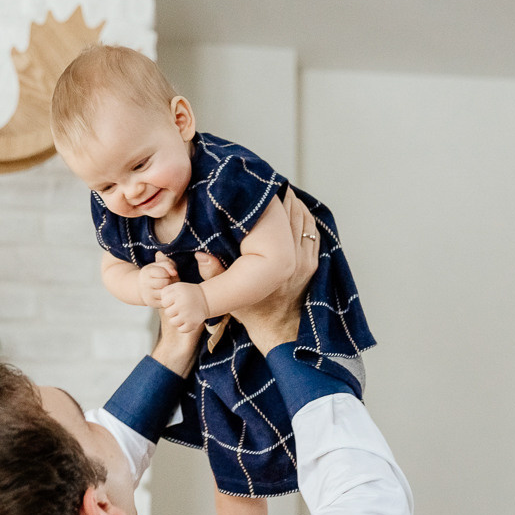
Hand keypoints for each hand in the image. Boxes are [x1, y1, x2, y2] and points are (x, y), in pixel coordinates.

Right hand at [138, 252, 178, 307]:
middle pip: (165, 282)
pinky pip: (166, 301)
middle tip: (168, 281)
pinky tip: (165, 293)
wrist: (142, 287)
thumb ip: (168, 264)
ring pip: (165, 292)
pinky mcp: (152, 304)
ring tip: (167, 286)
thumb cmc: (154, 274)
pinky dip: (168, 297)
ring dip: (169, 289)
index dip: (168, 273)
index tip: (166, 274)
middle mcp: (145, 284)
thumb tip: (175, 273)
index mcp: (146, 272)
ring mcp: (148, 295)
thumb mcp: (159, 265)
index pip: (162, 272)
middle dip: (169, 281)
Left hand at [161, 281, 209, 332]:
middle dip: (172, 311)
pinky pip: (181, 329)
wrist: (205, 299)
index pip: (164, 303)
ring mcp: (188, 315)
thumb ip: (165, 291)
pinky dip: (183, 326)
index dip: (168, 302)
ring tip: (183, 314)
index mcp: (178, 294)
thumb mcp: (176, 287)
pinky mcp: (193, 324)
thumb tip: (159, 302)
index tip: (175, 300)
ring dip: (177, 319)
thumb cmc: (187, 293)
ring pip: (173, 322)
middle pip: (168, 313)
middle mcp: (183, 304)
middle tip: (180, 307)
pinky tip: (187, 320)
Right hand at [198, 188, 318, 354]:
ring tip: (277, 193)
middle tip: (265, 184)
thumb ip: (213, 276)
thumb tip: (201, 254)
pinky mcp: (313, 263)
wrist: (280, 331)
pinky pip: (312, 231)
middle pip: (293, 213)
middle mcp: (295, 259)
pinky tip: (292, 209)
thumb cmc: (253, 313)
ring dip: (293, 204)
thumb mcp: (228, 296)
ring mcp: (307, 261)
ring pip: (304, 219)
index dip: (270, 199)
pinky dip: (304, 216)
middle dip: (280, 196)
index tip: (257, 188)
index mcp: (276, 264)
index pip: (278, 219)